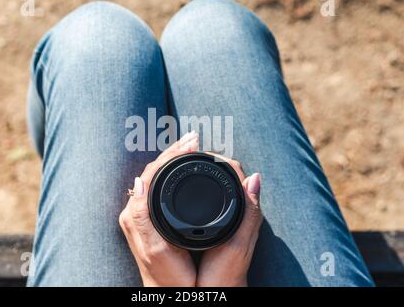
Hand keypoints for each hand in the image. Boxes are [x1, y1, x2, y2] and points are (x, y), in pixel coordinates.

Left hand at [119, 132, 198, 286]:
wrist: (169, 291)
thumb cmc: (165, 273)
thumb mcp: (154, 247)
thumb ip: (143, 215)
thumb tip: (139, 181)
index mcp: (136, 212)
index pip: (151, 172)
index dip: (172, 154)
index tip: (192, 142)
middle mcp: (138, 208)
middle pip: (155, 170)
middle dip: (174, 151)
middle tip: (194, 138)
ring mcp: (147, 212)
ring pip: (159, 176)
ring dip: (174, 159)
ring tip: (191, 147)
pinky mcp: (155, 217)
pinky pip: (163, 185)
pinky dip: (175, 172)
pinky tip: (184, 169)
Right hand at [197, 155, 262, 286]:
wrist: (219, 291)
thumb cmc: (228, 272)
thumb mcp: (237, 242)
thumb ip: (248, 212)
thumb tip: (256, 177)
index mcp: (245, 209)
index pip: (234, 171)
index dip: (216, 157)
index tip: (195, 149)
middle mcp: (239, 209)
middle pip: (224, 174)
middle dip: (206, 161)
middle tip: (185, 150)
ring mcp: (227, 214)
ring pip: (214, 184)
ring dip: (201, 171)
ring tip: (183, 161)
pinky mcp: (216, 222)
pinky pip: (208, 196)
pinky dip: (197, 186)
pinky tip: (185, 186)